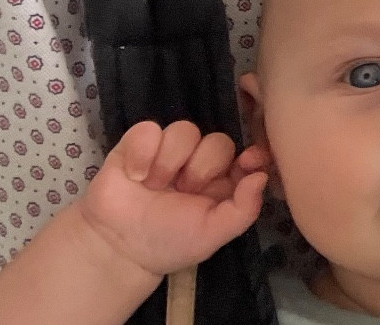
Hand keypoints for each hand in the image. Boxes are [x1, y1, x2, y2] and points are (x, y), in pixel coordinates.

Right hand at [76, 121, 268, 280]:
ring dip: (170, 161)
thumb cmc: (169, 243)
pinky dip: (142, 151)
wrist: (118, 250)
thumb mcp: (211, 235)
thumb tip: (262, 177)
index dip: (251, 155)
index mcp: (222, 182)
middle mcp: (198, 162)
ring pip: (184, 130)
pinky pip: (148, 129)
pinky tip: (135, 175)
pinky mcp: (137, 145)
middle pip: (218, 141)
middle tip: (183, 191)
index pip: (247, 156)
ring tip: (154, 187)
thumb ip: (243, 210)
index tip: (247, 162)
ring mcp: (168, 151)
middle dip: (202, 167)